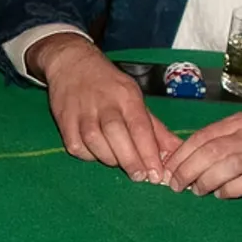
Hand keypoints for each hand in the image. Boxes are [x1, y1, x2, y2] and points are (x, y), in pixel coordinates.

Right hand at [32, 32, 176, 180]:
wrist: (72, 64)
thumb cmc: (109, 85)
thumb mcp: (135, 99)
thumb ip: (155, 129)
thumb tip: (176, 152)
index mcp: (126, 96)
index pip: (139, 127)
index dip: (149, 153)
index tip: (157, 174)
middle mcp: (104, 103)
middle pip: (116, 135)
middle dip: (130, 160)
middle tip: (139, 177)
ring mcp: (81, 112)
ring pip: (94, 142)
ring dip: (109, 158)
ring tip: (119, 163)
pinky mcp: (64, 121)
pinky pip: (76, 146)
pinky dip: (88, 155)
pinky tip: (97, 153)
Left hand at [161, 99, 241, 197]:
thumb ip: (227, 137)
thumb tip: (197, 153)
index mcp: (238, 123)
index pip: (200, 138)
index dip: (180, 155)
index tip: (167, 169)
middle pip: (206, 153)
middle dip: (185, 171)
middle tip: (174, 186)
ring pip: (223, 167)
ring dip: (204, 182)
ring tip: (196, 191)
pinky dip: (230, 190)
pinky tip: (222, 195)